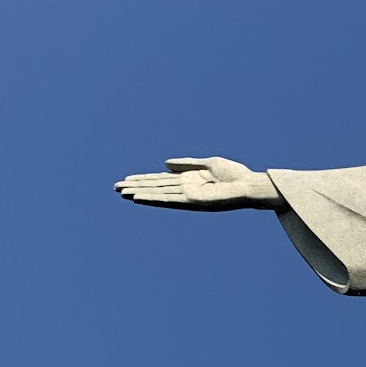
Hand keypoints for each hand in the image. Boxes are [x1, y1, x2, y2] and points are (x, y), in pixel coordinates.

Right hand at [115, 158, 282, 209]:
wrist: (250, 185)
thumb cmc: (235, 175)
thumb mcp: (208, 164)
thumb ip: (187, 164)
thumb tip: (165, 164)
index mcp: (188, 181)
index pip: (161, 180)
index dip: (143, 179)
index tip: (126, 179)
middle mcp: (186, 190)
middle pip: (156, 188)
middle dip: (136, 187)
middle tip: (115, 188)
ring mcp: (188, 197)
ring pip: (158, 194)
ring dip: (140, 193)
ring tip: (122, 193)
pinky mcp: (193, 202)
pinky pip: (169, 200)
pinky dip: (154, 199)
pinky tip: (139, 198)